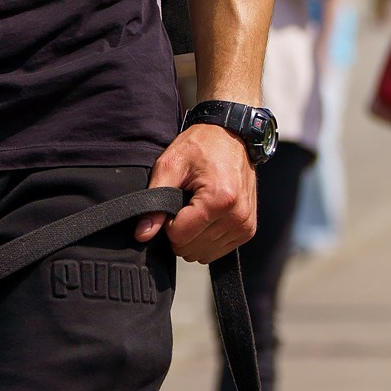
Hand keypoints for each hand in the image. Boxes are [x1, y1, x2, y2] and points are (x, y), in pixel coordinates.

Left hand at [134, 120, 257, 260]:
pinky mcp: (247, 230)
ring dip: (193, 236)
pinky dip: (206, 238)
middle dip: (180, 231)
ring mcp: (245, 225)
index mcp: (219, 199)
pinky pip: (217, 251)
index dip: (167, 223)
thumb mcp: (170, 166)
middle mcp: (236, 216)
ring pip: (203, 254)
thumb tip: (143, 234)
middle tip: (184, 204)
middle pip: (191, 249)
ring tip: (196, 208)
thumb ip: (154, 201)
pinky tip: (207, 216)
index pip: (179, 237)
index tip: (172, 203)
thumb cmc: (202, 145)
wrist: (231, 136)